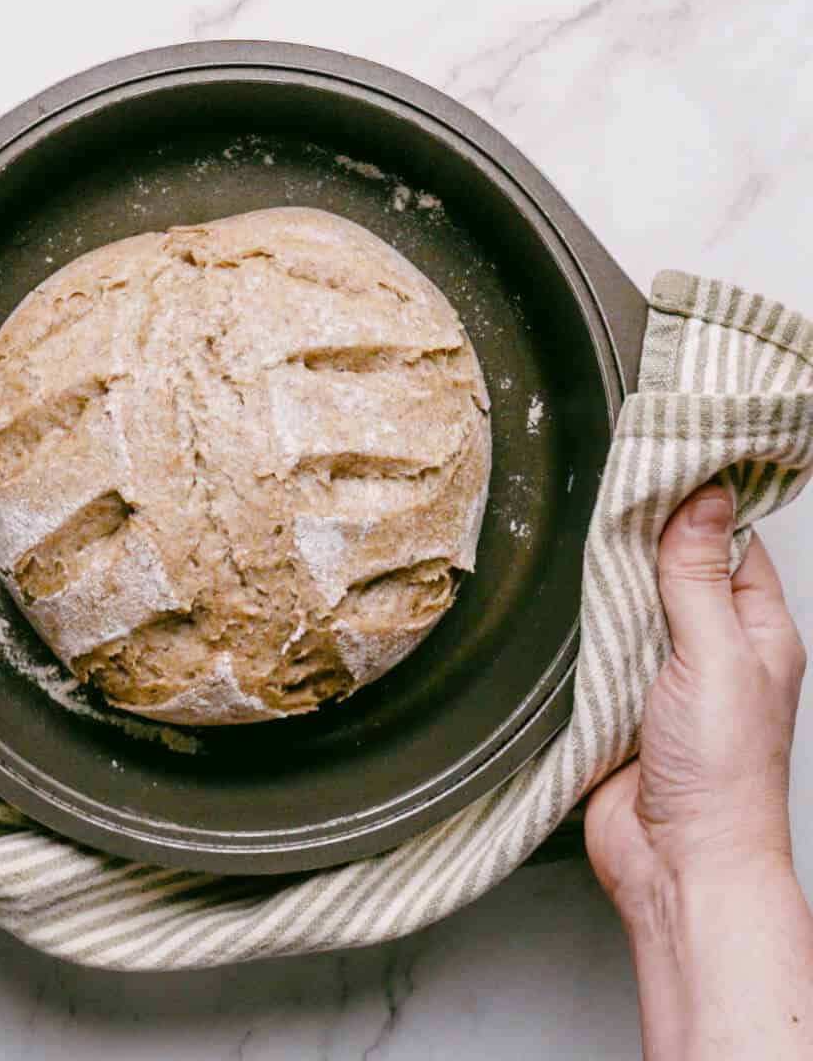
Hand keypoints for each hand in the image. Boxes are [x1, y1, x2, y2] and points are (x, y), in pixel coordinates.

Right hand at [586, 483, 805, 921]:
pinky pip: (595, 644)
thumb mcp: (716, 655)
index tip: (663, 458)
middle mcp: (712, 645)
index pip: (731, 541)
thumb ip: (699, 577)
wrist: (676, 859)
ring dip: (605, 580)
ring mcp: (662, 671)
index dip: (700, 500)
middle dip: (641, 535)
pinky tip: (559, 599)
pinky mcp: (616, 696)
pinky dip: (579, 624)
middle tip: (605, 489)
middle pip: (673, 567)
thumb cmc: (722, 770)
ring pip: (629, 602)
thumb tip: (704, 498)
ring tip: (576, 534)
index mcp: (757, 629)